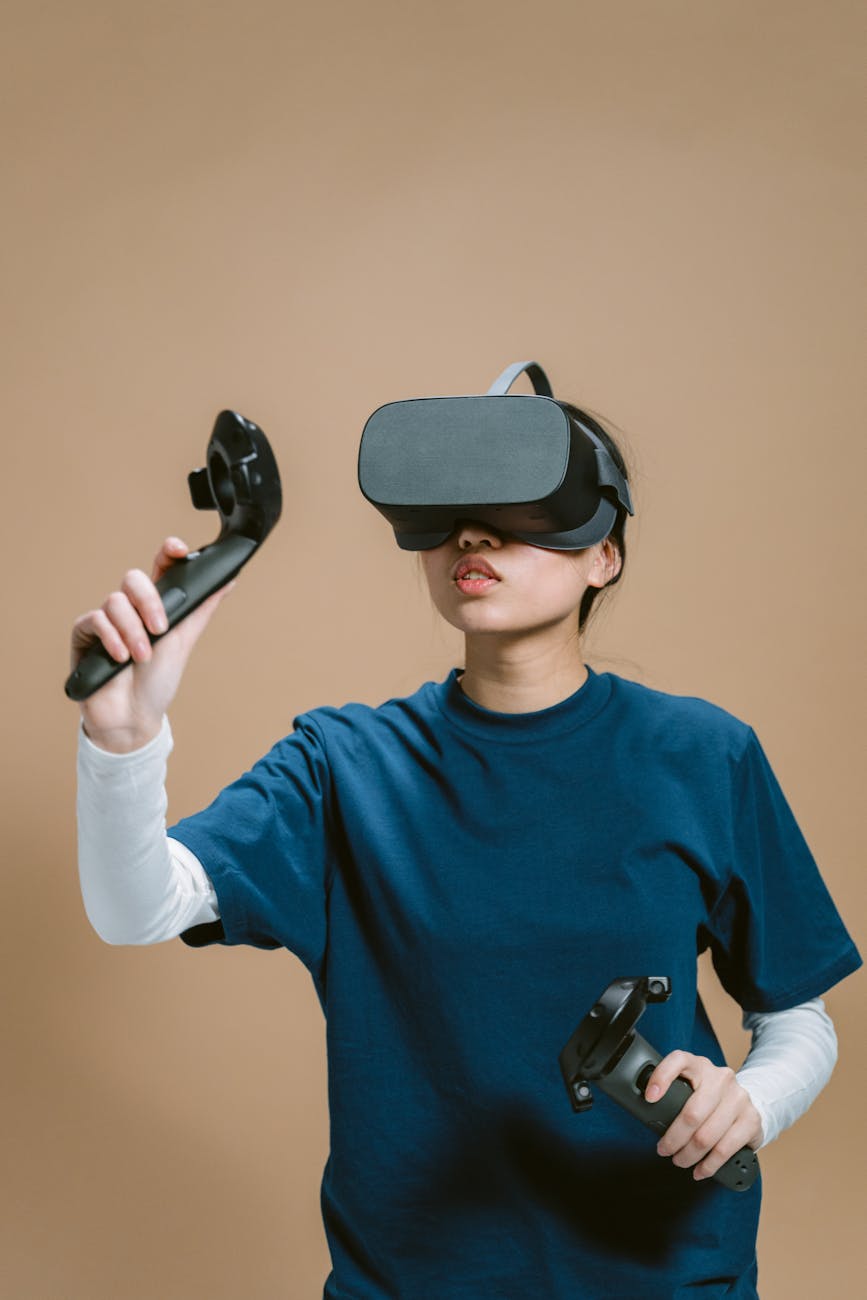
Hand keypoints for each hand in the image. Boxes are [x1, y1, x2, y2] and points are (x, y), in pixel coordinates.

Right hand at [71, 536, 235, 752]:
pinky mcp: (85, 634)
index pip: (160, 569)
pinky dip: (112, 639)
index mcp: (156, 606)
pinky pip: (95, 620)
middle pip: (134, 579)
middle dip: (149, 602)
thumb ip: (202, 608)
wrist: (133, 717)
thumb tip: (229, 580)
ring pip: (115, 601)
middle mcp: (130, 608)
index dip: (168, 553)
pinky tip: (120, 657)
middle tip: (160, 629)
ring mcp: (106, 620)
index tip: (178, 549)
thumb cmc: (158, 681)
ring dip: (133, 631)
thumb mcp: (185, 641)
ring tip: (142, 656)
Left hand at [644, 1051, 763, 1180]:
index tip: (649, 1098)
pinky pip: (725, 1149)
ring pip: (707, 1135)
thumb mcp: (692, 1088)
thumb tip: (650, 1117)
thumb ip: (675, 1095)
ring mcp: (739, 1098)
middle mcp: (721, 1078)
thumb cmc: (709, 1099)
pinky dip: (709, 1165)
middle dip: (673, 1138)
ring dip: (689, 1155)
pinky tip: (700, 1170)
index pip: (678, 1060)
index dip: (662, 1077)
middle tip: (664, 1150)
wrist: (747, 1104)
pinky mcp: (752, 1120)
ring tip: (680, 1161)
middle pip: (692, 1113)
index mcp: (700, 1065)